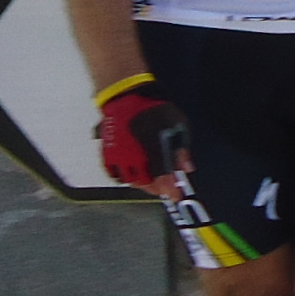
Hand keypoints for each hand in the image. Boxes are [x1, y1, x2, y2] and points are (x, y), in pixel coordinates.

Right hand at [97, 78, 190, 196]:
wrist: (126, 98)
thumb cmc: (156, 110)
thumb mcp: (177, 125)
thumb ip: (181, 149)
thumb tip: (187, 168)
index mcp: (153, 147)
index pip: (162, 176)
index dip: (169, 189)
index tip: (175, 197)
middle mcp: (134, 155)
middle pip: (145, 182)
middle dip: (156, 188)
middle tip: (164, 188)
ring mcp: (118, 155)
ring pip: (129, 180)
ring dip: (141, 185)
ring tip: (150, 182)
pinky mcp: (107, 154)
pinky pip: (114, 174)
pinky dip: (125, 178)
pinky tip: (133, 175)